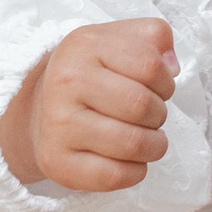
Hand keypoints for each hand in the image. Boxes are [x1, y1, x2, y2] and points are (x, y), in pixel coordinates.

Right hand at [3, 18, 178, 191]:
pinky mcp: (57, 162)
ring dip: (154, 146)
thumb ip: (155, 36)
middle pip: (142, 106)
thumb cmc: (90, 74)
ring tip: (147, 140)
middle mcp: (66, 82)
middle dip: (159, 115)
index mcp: (85, 46)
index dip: (166, 82)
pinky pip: (115, 175)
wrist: (39, 110)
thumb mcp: (118, 39)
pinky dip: (135, 171)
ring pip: (133, 143)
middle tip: (151, 117)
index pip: (149, 65)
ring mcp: (58, 125)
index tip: (158, 90)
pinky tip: (131, 160)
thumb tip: (172, 66)